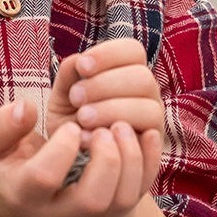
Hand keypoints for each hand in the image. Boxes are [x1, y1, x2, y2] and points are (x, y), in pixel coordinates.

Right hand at [0, 98, 159, 216]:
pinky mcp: (112, 208)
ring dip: (130, 160)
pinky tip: (144, 133)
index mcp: (25, 193)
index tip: (69, 124)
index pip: (43, 178)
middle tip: (101, 130)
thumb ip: (1, 125)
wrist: (24, 192)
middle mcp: (59, 212)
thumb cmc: (7, 160)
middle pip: (92, 200)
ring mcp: (90, 214)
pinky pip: (140, 193)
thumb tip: (26, 108)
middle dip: (104, 160)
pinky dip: (149, 162)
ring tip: (120, 127)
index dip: (60, 148)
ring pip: (121, 201)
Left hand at [46, 39, 164, 142]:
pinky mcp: (153, 147)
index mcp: (128, 72)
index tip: (82, 67)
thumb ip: (68, 76)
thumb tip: (79, 61)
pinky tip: (89, 138)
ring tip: (82, 119)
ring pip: (148, 106)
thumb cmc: (70, 124)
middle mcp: (147, 93)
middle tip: (76, 98)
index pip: (133, 50)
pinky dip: (117, 134)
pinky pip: (147, 135)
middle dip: (105, 85)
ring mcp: (154, 120)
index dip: (109, 54)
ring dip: (112, 109)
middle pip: (142, 76)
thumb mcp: (62, 98)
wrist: (73, 165)